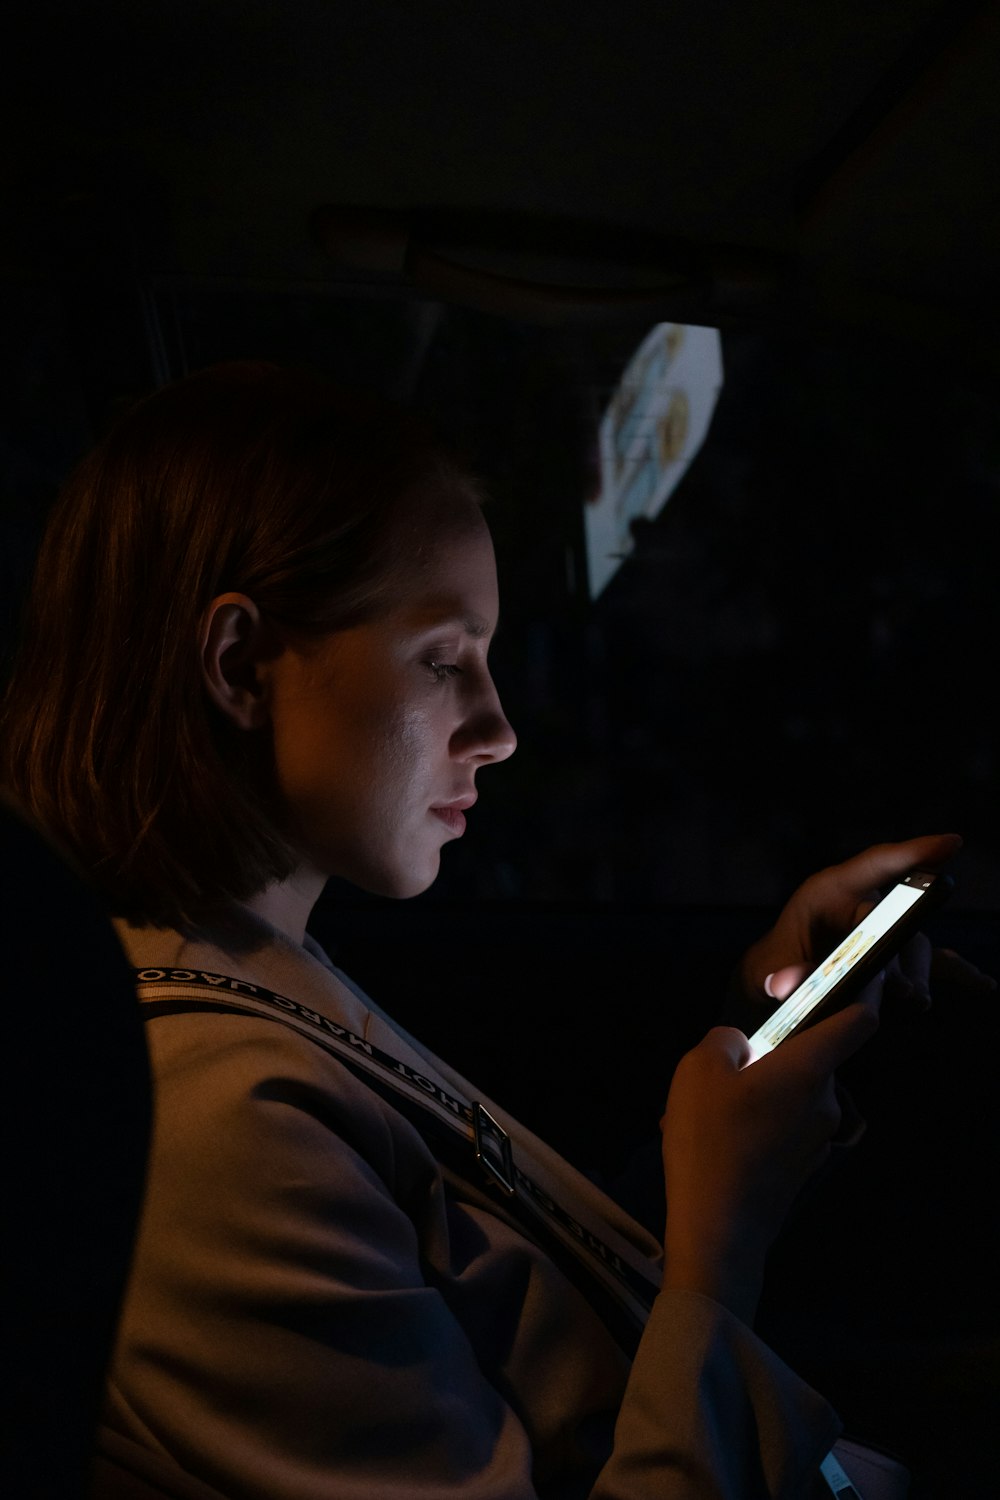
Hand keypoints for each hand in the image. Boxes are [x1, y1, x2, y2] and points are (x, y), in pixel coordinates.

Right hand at [660, 982, 880, 1323]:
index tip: (845, 981)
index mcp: (808, 1069)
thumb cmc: (711, 1140)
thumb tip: (742, 1045)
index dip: (860, 995)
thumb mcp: (698, 1069)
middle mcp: (825, 1101)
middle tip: (720, 1073)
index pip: (858, 1021)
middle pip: (808, 1060)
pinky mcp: (802, 1168)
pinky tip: (713, 1145)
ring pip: (789, 1097)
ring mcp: (817, 1139)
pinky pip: (781, 1129)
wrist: (719, 1229)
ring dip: (755, 1096)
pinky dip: (754, 1127)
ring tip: (704, 1116)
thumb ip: (727, 1040)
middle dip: (771, 1058)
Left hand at [731, 834, 963, 1017]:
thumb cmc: (773, 965)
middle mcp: (865, 903)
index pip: (878, 863)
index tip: (951, 843)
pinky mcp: (897, 955)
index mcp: (831, 890)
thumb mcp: (766, 969)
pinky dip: (958, 974)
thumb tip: (786, 984)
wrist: (779, 982)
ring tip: (913, 999)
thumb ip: (777, 974)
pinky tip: (983, 985)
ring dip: (917, 974)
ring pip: (916, 946)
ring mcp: (886, 929)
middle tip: (902, 986)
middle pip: (902, 917)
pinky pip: (934, 962)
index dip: (915, 852)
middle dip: (904, 952)